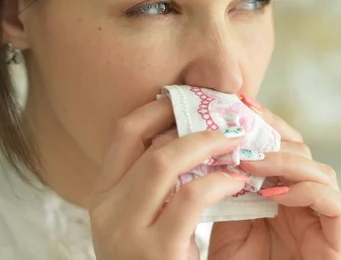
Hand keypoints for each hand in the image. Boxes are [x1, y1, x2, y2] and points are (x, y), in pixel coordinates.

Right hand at [88, 98, 247, 259]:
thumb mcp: (148, 217)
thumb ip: (161, 180)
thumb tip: (194, 132)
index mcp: (103, 197)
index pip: (124, 132)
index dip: (160, 107)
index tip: (193, 97)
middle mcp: (105, 211)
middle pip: (146, 140)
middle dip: (192, 120)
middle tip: (227, 116)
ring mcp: (126, 233)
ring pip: (165, 160)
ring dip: (208, 143)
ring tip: (237, 140)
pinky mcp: (157, 251)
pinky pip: (192, 197)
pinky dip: (219, 180)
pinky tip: (237, 180)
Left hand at [209, 96, 340, 259]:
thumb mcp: (228, 221)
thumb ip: (230, 186)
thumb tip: (215, 146)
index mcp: (282, 192)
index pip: (282, 145)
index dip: (267, 123)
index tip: (242, 104)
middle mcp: (306, 200)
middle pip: (304, 152)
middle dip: (273, 137)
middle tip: (242, 130)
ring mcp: (323, 219)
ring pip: (321, 172)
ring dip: (285, 162)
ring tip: (249, 161)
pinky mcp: (337, 241)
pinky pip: (334, 204)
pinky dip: (306, 192)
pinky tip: (274, 194)